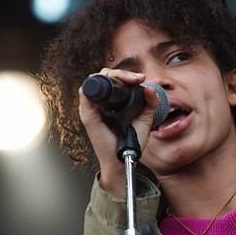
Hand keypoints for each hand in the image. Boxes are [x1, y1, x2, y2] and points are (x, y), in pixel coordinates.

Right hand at [78, 69, 160, 196]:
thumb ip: (150, 104)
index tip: (141, 79)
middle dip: (121, 72)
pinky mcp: (88, 116)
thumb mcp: (144, 121)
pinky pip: (86, 95)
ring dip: (110, 76)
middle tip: (136, 79)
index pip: (114, 80)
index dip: (126, 75)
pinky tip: (111, 86)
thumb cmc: (129, 142)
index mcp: (112, 102)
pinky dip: (95, 86)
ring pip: (94, 81)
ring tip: (128, 80)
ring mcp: (92, 109)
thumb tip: (150, 87)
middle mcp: (101, 103)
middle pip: (104, 76)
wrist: (122, 161)